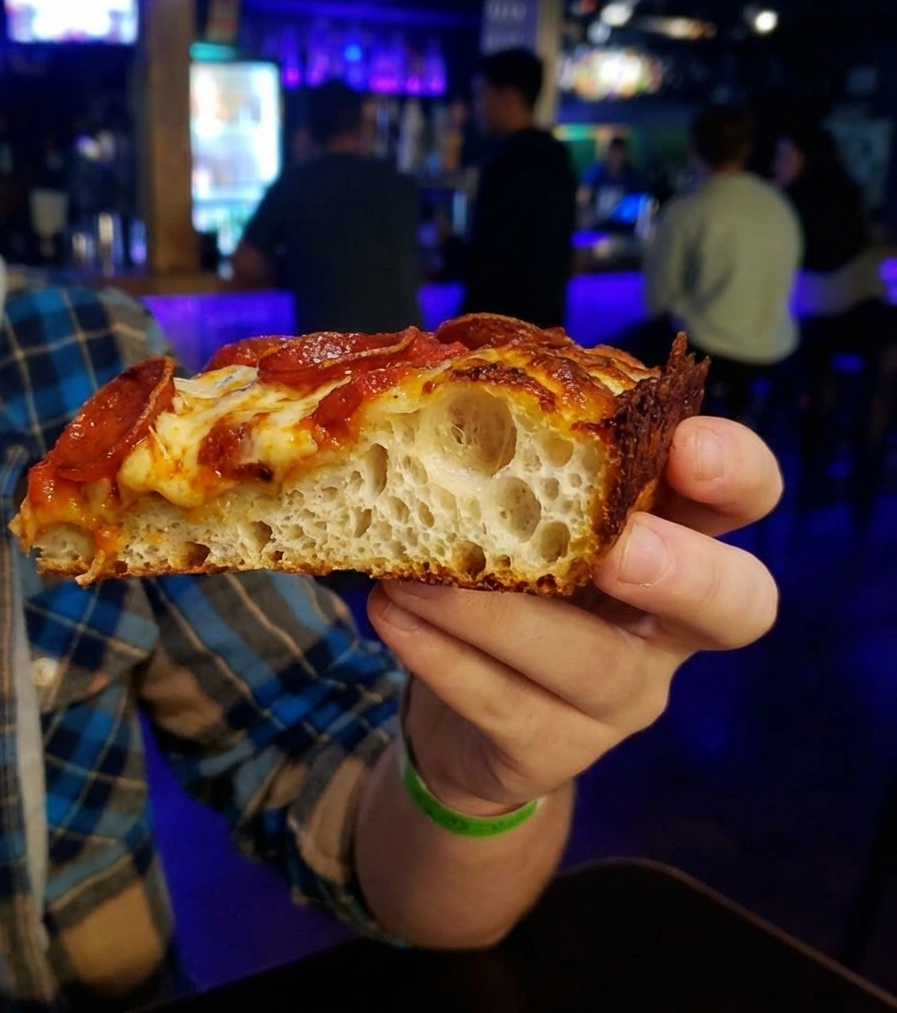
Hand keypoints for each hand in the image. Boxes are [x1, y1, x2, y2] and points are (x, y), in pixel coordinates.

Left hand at [367, 417, 781, 816]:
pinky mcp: (557, 748)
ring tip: (412, 576)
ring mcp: (623, 696)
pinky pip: (507, 706)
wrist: (464, 717)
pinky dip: (442, 656)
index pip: (743, 499)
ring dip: (502, 616)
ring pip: (595, 664)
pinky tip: (391, 614)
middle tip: (614, 550)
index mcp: (672, 536)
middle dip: (682, 572)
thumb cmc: (501, 581)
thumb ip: (509, 465)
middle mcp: (667, 623)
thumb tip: (436, 386)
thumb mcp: (516, 514)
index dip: (734, 472)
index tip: (686, 446)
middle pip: (736, 604)